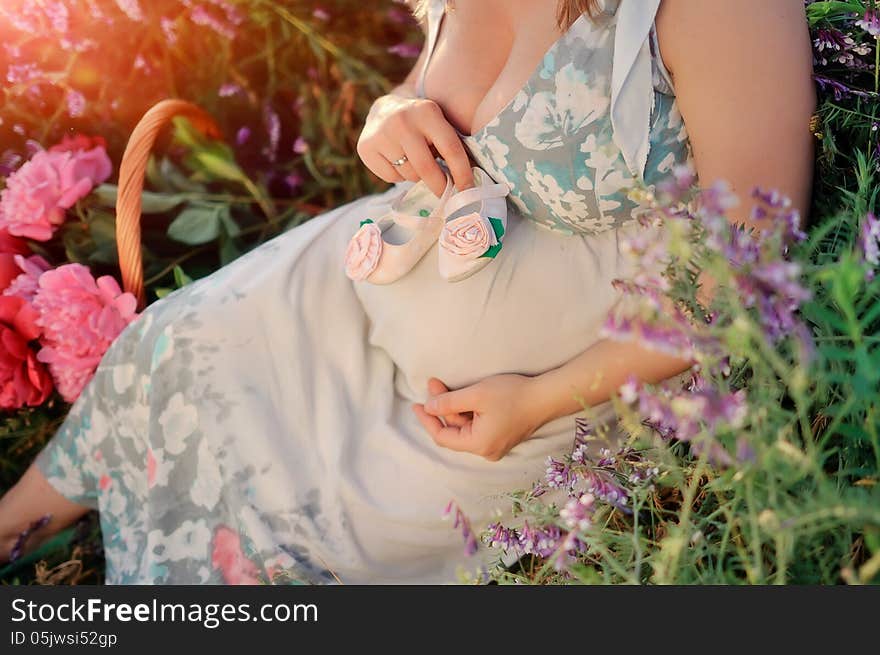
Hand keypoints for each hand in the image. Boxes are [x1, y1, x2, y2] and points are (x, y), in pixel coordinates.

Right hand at [357, 94, 473, 196]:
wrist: (384, 110)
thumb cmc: (421, 124)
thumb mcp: (438, 124)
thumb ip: (451, 147)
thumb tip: (467, 184)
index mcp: (427, 112)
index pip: (450, 148)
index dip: (461, 173)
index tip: (468, 190)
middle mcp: (402, 121)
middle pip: (426, 168)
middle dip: (439, 186)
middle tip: (446, 194)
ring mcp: (381, 134)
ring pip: (408, 174)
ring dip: (417, 177)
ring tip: (415, 163)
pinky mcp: (365, 148)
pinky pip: (391, 177)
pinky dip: (398, 176)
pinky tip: (397, 161)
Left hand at [412, 375, 545, 461]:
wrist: (546, 396)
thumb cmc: (513, 394)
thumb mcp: (475, 395)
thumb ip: (448, 402)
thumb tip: (428, 408)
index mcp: (478, 444)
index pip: (442, 437)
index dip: (427, 420)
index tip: (416, 404)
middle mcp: (486, 450)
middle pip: (454, 430)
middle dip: (441, 407)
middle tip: (434, 383)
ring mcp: (495, 445)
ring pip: (465, 426)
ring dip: (454, 406)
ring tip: (444, 384)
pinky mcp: (501, 436)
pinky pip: (477, 426)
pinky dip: (467, 411)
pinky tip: (462, 395)